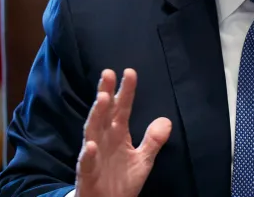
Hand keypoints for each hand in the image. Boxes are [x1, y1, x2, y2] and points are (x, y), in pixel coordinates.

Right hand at [75, 69, 171, 196]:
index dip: (126, 91)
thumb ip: (153, 140)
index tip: (130, 72)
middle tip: (108, 73)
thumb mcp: (143, 160)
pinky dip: (89, 154)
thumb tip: (166, 120)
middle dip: (106, 93)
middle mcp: (104, 140)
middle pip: (105, 113)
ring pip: (93, 131)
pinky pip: (87, 163)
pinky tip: (92, 144)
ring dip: (97, 115)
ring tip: (103, 98)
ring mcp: (94, 155)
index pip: (123, 108)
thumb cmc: (121, 180)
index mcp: (118, 134)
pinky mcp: (87, 174)